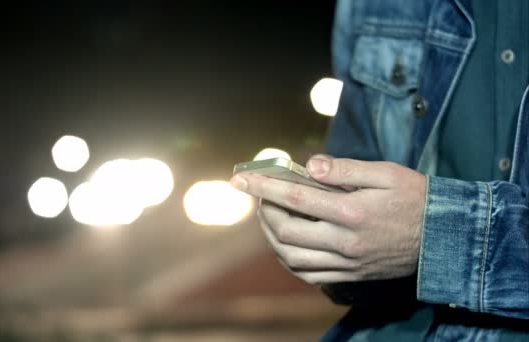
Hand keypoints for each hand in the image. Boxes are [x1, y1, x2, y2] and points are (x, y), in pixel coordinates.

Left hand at [230, 155, 425, 284]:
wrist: (443, 238)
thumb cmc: (415, 199)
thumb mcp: (386, 173)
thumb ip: (346, 169)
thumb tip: (309, 165)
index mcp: (352, 211)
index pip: (295, 197)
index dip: (263, 186)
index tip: (240, 178)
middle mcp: (345, 241)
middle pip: (286, 231)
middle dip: (264, 211)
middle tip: (261, 194)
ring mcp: (346, 262)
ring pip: (291, 257)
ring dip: (271, 236)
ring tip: (269, 216)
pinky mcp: (350, 275)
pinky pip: (307, 274)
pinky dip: (287, 259)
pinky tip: (285, 242)